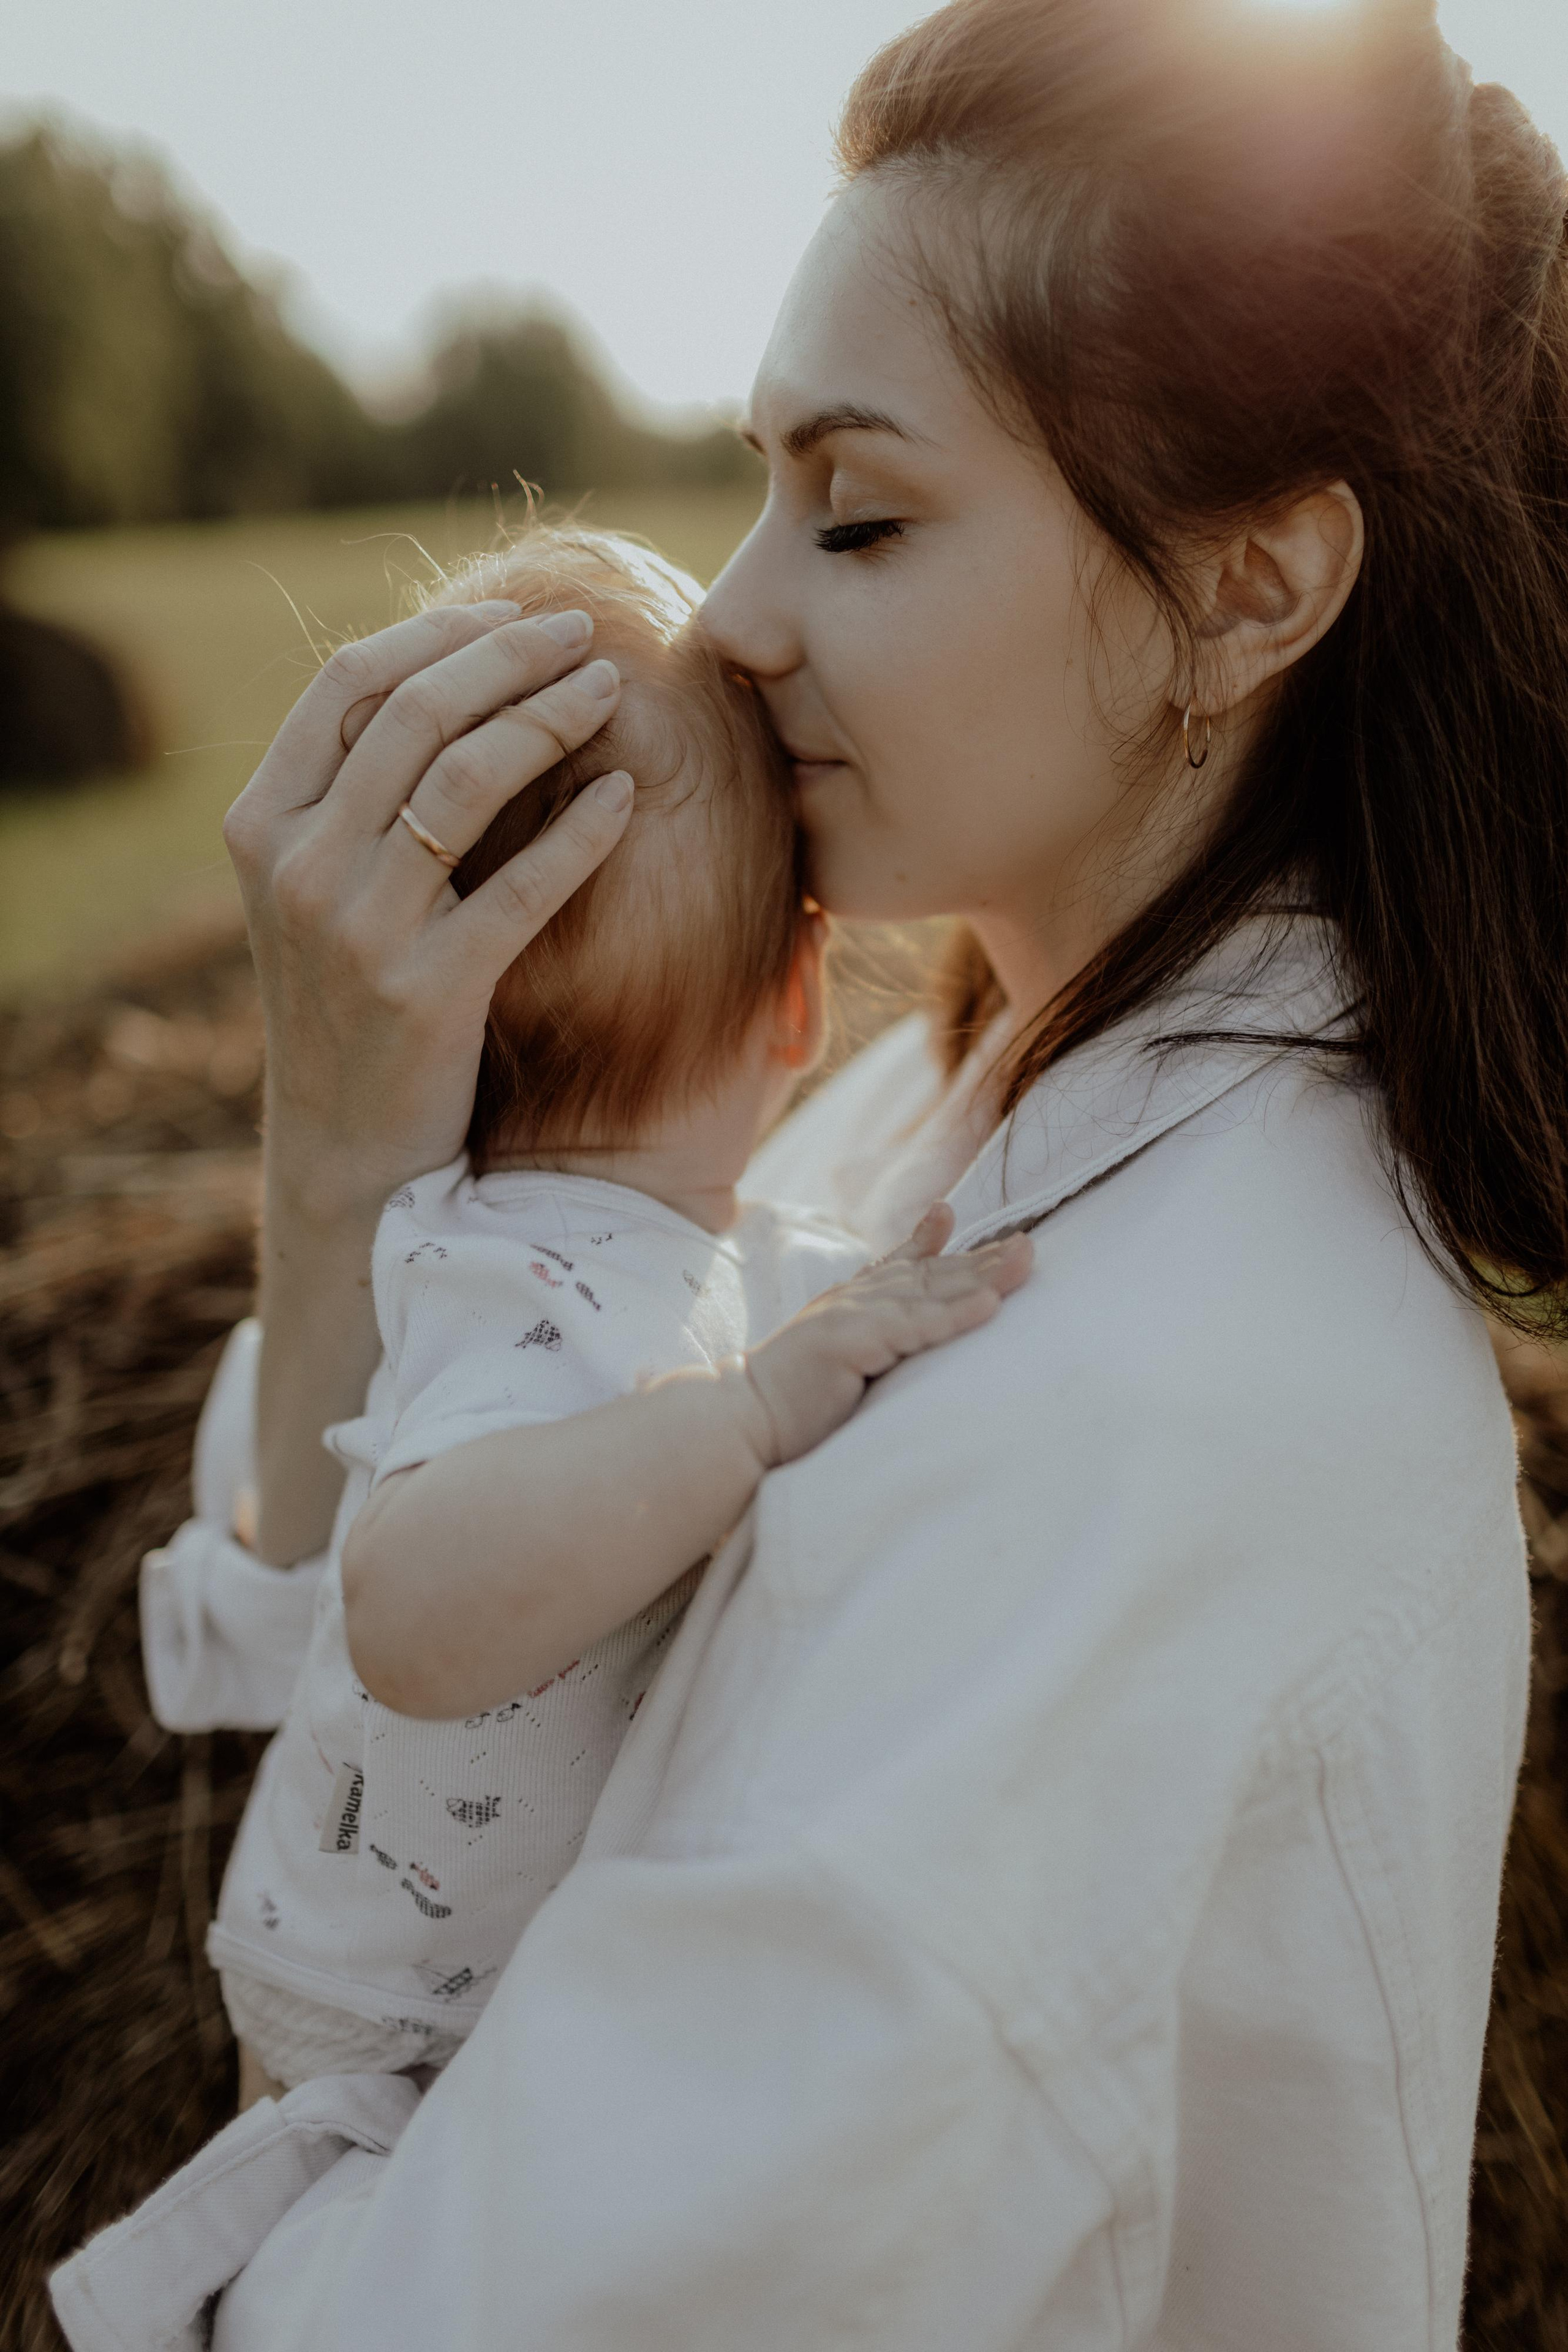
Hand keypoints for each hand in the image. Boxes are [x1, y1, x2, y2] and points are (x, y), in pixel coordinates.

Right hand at [225, 601, 633, 1220]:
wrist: (347, 1149)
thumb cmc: (350, 1003)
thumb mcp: (317, 891)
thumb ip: (350, 798)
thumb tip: (445, 682)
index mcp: (261, 824)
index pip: (347, 682)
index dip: (438, 633)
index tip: (514, 615)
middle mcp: (298, 865)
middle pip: (416, 712)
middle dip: (512, 655)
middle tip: (586, 632)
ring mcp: (357, 928)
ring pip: (468, 777)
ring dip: (552, 716)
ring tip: (612, 689)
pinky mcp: (426, 991)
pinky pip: (522, 886)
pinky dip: (582, 830)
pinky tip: (623, 796)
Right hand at [736, 1205, 1032, 1468]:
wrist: (744, 1419)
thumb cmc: (792, 1404)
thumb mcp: (842, 1361)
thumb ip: (877, 1341)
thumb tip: (903, 1345)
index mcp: (851, 1305)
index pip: (902, 1267)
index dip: (934, 1241)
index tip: (955, 1215)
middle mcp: (855, 1299)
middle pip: (930, 1273)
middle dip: (983, 1259)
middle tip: (1031, 1245)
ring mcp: (851, 1314)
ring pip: (929, 1291)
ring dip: (982, 1277)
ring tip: (1025, 1263)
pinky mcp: (850, 1340)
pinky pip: (913, 1326)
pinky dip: (953, 1315)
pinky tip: (989, 1306)